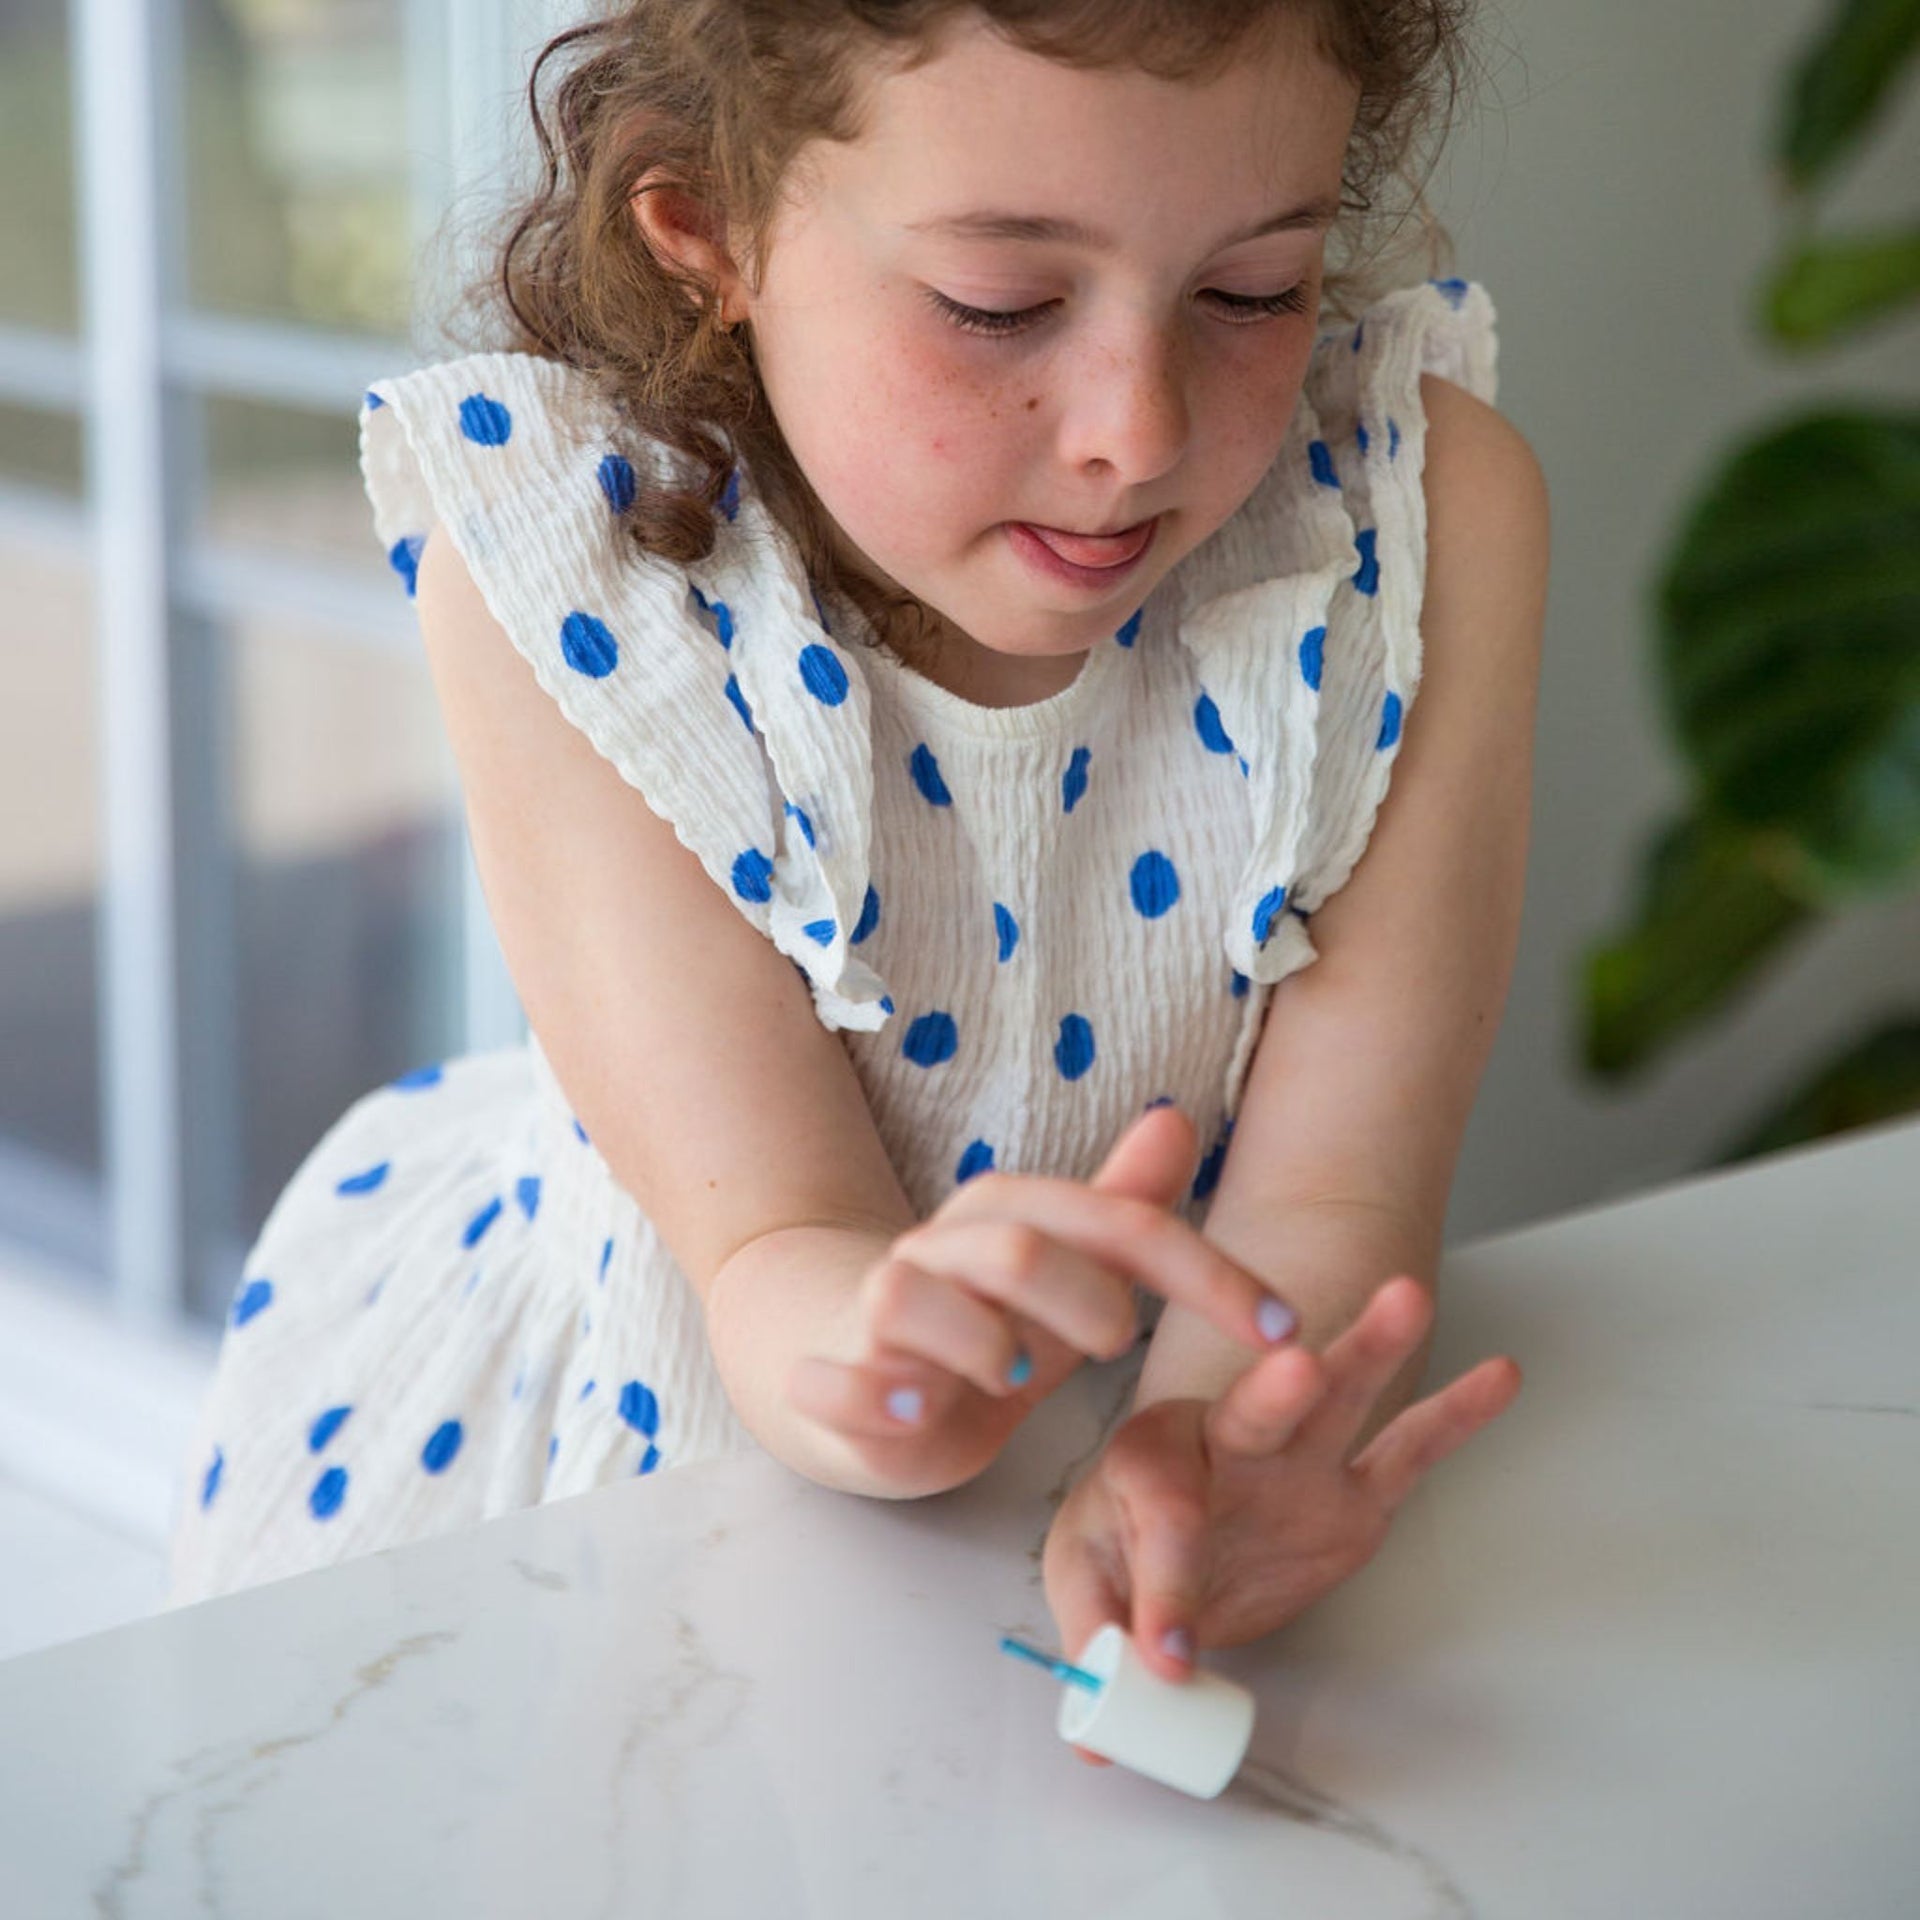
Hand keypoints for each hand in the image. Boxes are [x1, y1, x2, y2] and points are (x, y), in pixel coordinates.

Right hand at [784, 1103, 1302, 1489]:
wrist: (839, 1352)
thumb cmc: (976, 1322)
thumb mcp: (1062, 1274)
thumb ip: (1122, 1210)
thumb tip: (1178, 1119)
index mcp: (1009, 1219)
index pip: (1120, 1227)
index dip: (1208, 1273)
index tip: (1285, 1326)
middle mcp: (941, 1253)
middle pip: (1018, 1251)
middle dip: (1083, 1297)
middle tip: (1114, 1345)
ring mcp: (879, 1315)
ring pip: (915, 1297)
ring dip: (979, 1341)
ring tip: (1015, 1379)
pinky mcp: (832, 1383)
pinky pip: (835, 1382)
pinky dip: (870, 1394)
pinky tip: (912, 1412)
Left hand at [1042, 1275, 1520, 1763]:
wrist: (1166, 1539)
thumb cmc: (1120, 1545)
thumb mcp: (1082, 1584)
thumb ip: (1093, 1640)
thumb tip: (1103, 1727)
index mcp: (1146, 1459)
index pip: (1161, 1511)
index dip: (1165, 1585)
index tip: (1170, 1659)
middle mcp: (1223, 1439)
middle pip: (1250, 1412)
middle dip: (1276, 1394)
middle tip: (1299, 1368)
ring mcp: (1296, 1457)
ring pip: (1335, 1398)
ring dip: (1370, 1351)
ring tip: (1408, 1301)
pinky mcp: (1353, 1490)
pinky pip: (1407, 1450)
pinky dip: (1453, 1416)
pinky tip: (1499, 1376)